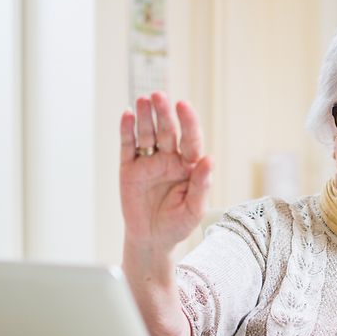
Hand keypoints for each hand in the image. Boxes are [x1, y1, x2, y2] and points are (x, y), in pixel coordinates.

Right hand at [120, 92, 212, 251]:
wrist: (151, 240)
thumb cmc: (177, 225)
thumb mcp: (194, 209)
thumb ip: (201, 185)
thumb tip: (209, 159)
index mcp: (188, 166)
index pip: (190, 139)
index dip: (188, 122)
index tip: (184, 105)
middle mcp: (169, 159)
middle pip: (167, 131)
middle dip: (164, 113)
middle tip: (159, 95)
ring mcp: (148, 162)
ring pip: (147, 134)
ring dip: (145, 116)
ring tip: (143, 100)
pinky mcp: (129, 168)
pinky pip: (128, 146)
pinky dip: (126, 131)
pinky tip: (127, 115)